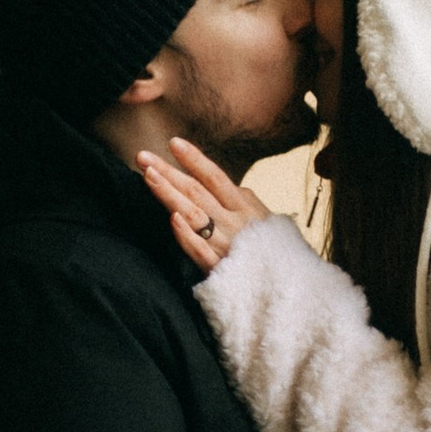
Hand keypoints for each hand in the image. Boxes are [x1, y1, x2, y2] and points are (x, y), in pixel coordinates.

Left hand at [138, 137, 272, 276]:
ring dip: (169, 194)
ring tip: (148, 176)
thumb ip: (245, 200)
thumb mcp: (265, 218)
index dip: (195, 159)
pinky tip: (172, 219)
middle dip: (169, 172)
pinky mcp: (218, 269)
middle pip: (197, 192)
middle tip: (143, 156)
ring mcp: (225, 245)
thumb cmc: (273, 252)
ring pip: (193, 215)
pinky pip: (200, 251)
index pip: (215, 177)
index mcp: (244, 208)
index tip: (173, 143)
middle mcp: (234, 223)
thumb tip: (231, 185)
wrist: (287, 289)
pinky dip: (187, 235)